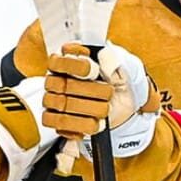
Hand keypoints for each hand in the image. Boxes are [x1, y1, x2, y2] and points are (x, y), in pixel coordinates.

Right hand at [43, 42, 159, 160]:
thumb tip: (103, 55)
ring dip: (88, 109)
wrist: (125, 107)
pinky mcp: (58, 120)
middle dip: (89, 90)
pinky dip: (82, 125)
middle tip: (108, 94)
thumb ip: (112, 62)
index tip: (94, 71)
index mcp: (68, 61)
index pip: (58, 61)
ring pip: (60, 105)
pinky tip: (97, 123)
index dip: (75, 66)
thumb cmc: (118, 83)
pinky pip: (60, 125)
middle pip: (59, 84)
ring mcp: (54, 101)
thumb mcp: (122, 69)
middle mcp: (57, 80)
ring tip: (106, 109)